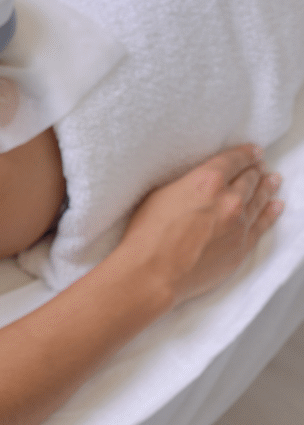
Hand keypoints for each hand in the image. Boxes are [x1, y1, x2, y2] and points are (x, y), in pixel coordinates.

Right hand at [113, 145, 283, 304]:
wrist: (153, 273)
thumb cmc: (147, 235)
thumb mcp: (159, 195)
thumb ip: (186, 185)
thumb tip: (197, 184)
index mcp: (207, 181)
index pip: (234, 161)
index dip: (246, 154)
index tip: (254, 151)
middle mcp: (229, 199)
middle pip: (249, 179)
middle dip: (255, 171)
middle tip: (259, 166)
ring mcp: (239, 224)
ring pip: (259, 199)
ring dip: (267, 187)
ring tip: (273, 180)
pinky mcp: (242, 246)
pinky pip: (263, 225)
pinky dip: (271, 212)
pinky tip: (277, 205)